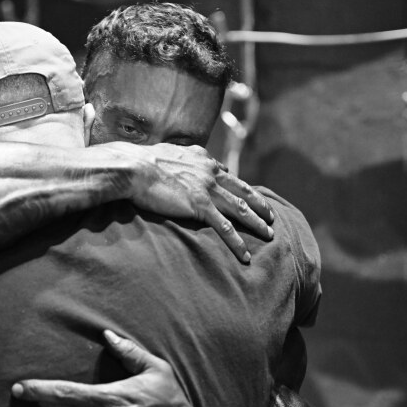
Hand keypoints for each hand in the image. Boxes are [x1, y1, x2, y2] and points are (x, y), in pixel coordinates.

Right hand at [101, 142, 273, 262]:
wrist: (135, 168)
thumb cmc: (143, 161)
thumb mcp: (170, 152)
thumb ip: (184, 156)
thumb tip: (189, 156)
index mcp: (203, 160)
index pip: (228, 176)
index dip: (241, 188)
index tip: (249, 196)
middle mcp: (211, 173)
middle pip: (242, 192)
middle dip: (259, 205)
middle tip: (271, 216)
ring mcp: (208, 190)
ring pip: (240, 210)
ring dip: (257, 224)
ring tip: (269, 235)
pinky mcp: (200, 206)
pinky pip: (225, 228)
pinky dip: (237, 242)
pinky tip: (245, 254)